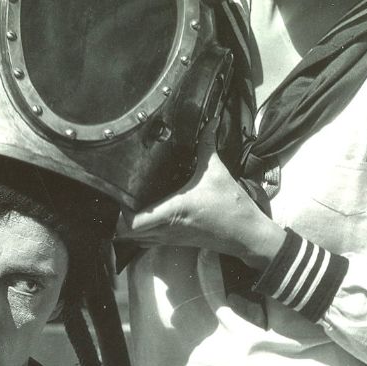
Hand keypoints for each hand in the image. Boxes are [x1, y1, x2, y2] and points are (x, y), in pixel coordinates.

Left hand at [116, 125, 284, 266]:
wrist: (247, 235)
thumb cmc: (232, 207)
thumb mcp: (217, 173)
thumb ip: (207, 147)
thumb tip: (209, 123)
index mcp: (173, 211)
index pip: (133, 223)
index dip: (121, 213)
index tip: (121, 195)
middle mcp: (167, 228)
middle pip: (128, 235)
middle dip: (119, 220)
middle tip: (120, 199)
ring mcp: (171, 239)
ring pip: (137, 240)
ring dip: (130, 228)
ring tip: (129, 206)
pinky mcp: (177, 242)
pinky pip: (150, 241)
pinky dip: (143, 232)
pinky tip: (147, 216)